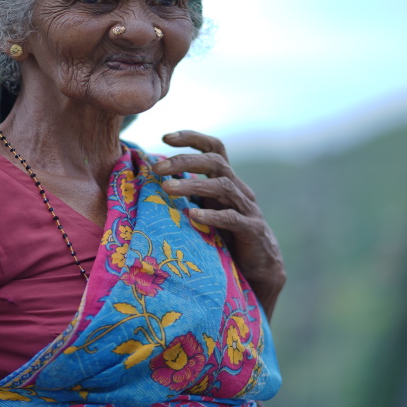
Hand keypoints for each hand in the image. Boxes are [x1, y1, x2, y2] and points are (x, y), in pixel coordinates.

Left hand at [152, 130, 285, 318]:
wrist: (257, 269)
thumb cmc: (223, 237)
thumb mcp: (203, 209)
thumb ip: (186, 194)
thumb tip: (149, 180)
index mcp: (226, 180)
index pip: (214, 148)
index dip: (192, 138)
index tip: (165, 137)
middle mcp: (239, 189)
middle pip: (216, 161)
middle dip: (185, 160)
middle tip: (157, 168)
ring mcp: (247, 208)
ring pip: (222, 186)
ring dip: (193, 185)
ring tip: (167, 188)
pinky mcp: (252, 230)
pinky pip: (232, 218)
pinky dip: (211, 216)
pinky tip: (192, 216)